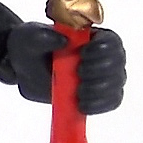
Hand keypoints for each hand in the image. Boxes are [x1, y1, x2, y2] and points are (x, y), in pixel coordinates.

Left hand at [3, 23, 125, 113]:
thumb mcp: (30, 38)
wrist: (25, 69)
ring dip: (99, 91)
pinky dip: (100, 106)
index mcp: (93, 37)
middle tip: (79, 74)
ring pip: (115, 85)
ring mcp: (103, 77)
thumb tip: (63, 41)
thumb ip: (43, 37)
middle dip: (100, 71)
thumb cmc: (31, 48)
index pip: (111, 41)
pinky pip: (110, 102)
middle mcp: (104, 56)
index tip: (83, 54)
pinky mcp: (97, 96)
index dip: (103, 49)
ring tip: (78, 93)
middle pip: (117, 64)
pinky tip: (82, 106)